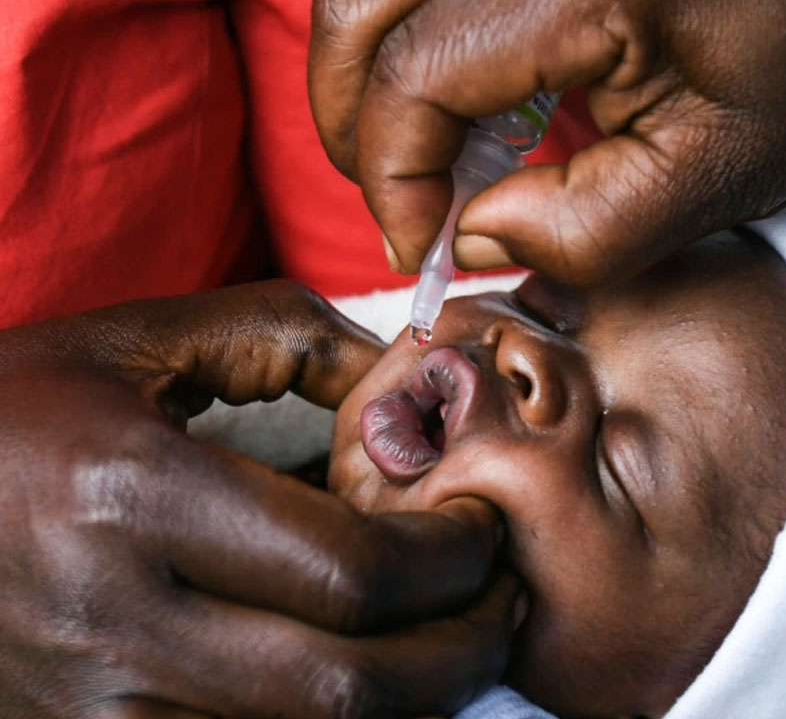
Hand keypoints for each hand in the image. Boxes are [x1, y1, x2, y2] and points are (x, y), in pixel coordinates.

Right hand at [0, 281, 519, 717]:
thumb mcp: (136, 342)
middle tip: (503, 597)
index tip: (482, 525)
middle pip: (347, 687)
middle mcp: (115, 624)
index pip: (350, 571)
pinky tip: (365, 676)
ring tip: (456, 641)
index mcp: (134, 498)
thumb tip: (403, 378)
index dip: (449, 558)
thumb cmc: (14, 410)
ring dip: (413, 703)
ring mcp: (96, 711)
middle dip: (461, 649)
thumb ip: (283, 337)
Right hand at [309, 0, 785, 284]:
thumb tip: (468, 235)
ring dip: (386, 79)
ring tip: (447, 160)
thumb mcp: (716, 182)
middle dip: (361, 128)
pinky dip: (425, 36)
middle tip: (411, 207)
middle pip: (358, 6)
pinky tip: (485, 98)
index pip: (413, 73)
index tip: (422, 247)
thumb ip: (579, 234)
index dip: (392, 179)